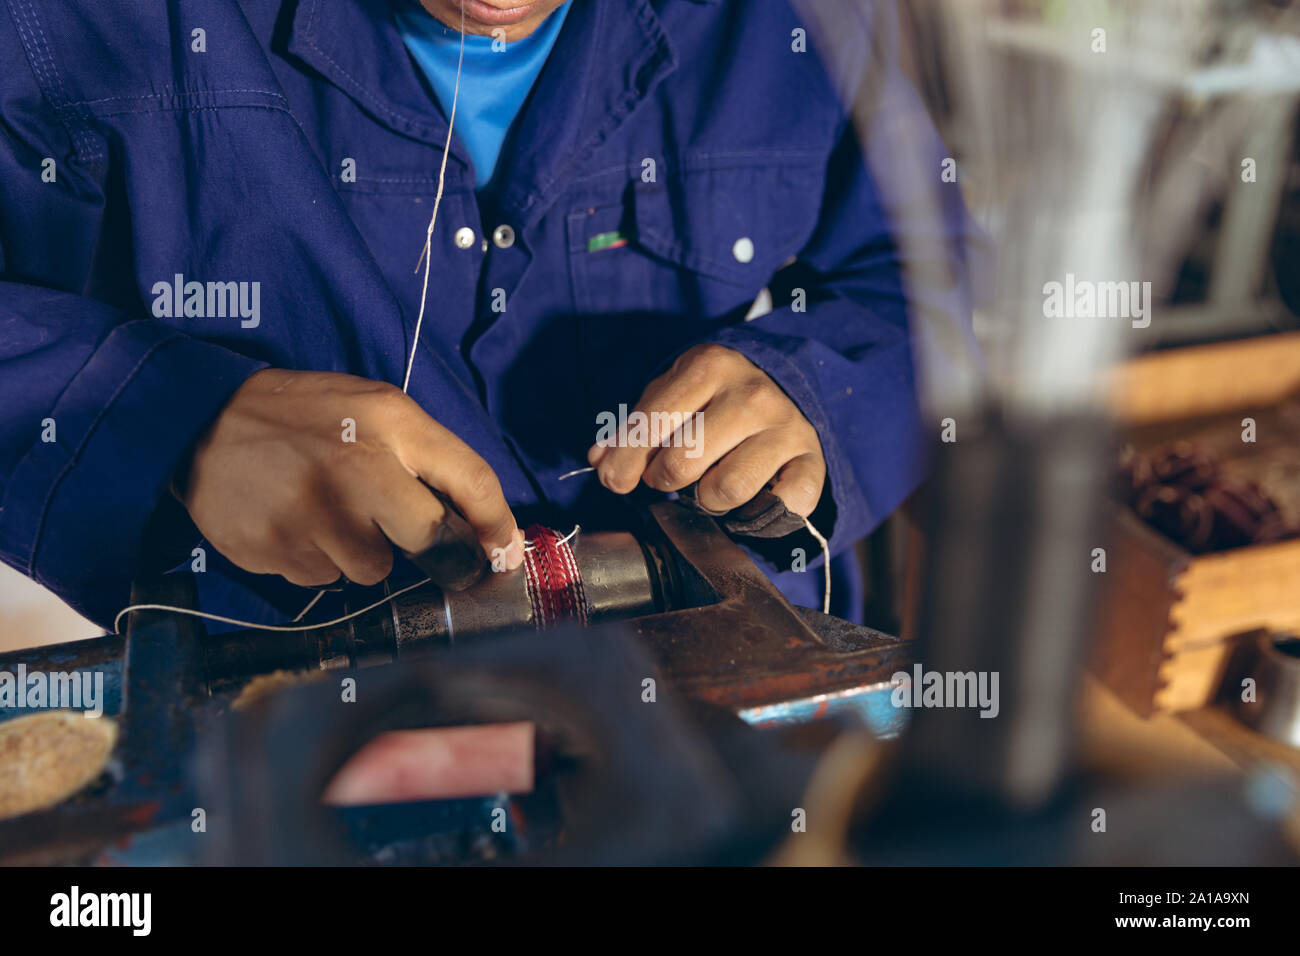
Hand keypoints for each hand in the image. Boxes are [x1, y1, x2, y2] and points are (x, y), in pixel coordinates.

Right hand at [181, 369, 523, 586]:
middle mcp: (358, 471)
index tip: (503, 554)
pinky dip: (317, 559)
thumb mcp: (377, 409)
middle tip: (426, 549)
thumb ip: (431, 459)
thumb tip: (484, 530)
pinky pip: (321, 579)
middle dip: (439, 555)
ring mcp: (313, 516)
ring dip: (362, 553)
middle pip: (433, 543)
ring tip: (329, 511)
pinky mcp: (275, 550)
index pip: (473, 481)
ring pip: (371, 571)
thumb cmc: (308, 417)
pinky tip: (295, 523)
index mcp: (391, 425)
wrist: (202, 422)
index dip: (498, 527)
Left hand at [588, 345, 825, 515]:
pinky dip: (759, 516)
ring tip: (706, 485)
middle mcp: (752, 394)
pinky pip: (780, 508)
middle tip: (669, 475)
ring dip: (706, 500)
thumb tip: (600, 460)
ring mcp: (786, 428)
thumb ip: (633, 427)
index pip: (651, 425)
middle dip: (663, 479)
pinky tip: (748, 499)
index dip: (624, 461)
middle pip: (682, 463)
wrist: (786, 389)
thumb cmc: (715, 399)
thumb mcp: (672, 395)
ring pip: (725, 491)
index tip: (614, 479)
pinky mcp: (812, 462)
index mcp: (710, 366)